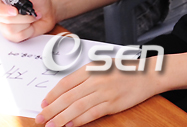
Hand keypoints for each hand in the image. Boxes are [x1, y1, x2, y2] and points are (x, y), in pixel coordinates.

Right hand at [0, 0, 55, 41]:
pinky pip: (18, 36)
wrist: (47, 12)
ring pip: (11, 30)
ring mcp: (4, 27)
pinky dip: (28, 30)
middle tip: (31, 10)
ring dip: (26, 22)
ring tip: (31, 16)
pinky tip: (30, 25)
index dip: (0, 10)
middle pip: (4, 20)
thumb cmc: (37, 0)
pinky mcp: (11, 36)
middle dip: (22, 16)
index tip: (14, 11)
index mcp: (0, 1)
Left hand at [35, 58, 159, 126]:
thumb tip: (67, 89)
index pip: (65, 82)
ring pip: (77, 107)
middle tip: (39, 118)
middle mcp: (95, 79)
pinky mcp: (112, 104)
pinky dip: (78, 121)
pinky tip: (69, 126)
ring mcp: (104, 92)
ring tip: (50, 125)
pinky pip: (91, 113)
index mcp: (90, 68)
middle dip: (51, 108)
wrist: (146, 74)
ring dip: (61, 118)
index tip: (43, 103)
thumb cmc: (124, 69)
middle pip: (68, 96)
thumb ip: (85, 75)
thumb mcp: (101, 65)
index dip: (52, 94)